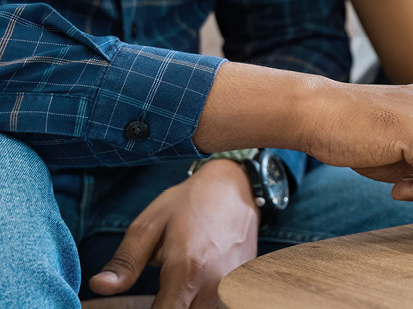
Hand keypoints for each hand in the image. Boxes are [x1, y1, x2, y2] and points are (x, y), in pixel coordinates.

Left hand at [88, 160, 258, 308]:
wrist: (234, 186)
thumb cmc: (189, 202)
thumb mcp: (149, 225)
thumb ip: (126, 262)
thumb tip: (99, 286)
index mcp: (188, 271)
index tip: (142, 304)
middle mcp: (215, 284)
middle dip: (169, 308)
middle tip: (161, 292)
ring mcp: (233, 284)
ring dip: (188, 304)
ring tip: (180, 282)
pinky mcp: (242, 283)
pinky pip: (221, 303)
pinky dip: (204, 299)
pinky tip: (198, 281)